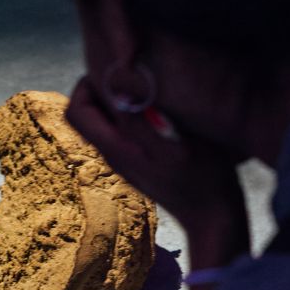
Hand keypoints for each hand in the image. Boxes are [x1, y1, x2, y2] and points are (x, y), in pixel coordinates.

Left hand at [64, 75, 248, 241]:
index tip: (117, 71)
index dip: (88, 85)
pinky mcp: (142, 161)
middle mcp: (114, 155)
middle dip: (103, 87)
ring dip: (120, 98)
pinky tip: (162, 108)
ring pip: (105, 119)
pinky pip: (124, 129)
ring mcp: (127, 160)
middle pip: (87, 112)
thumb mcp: (176, 146)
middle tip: (133, 73)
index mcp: (117, 149)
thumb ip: (141, 121)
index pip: (75, 111)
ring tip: (149, 86)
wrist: (215, 218)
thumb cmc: (203, 180)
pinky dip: (134, 111)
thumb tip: (116, 91)